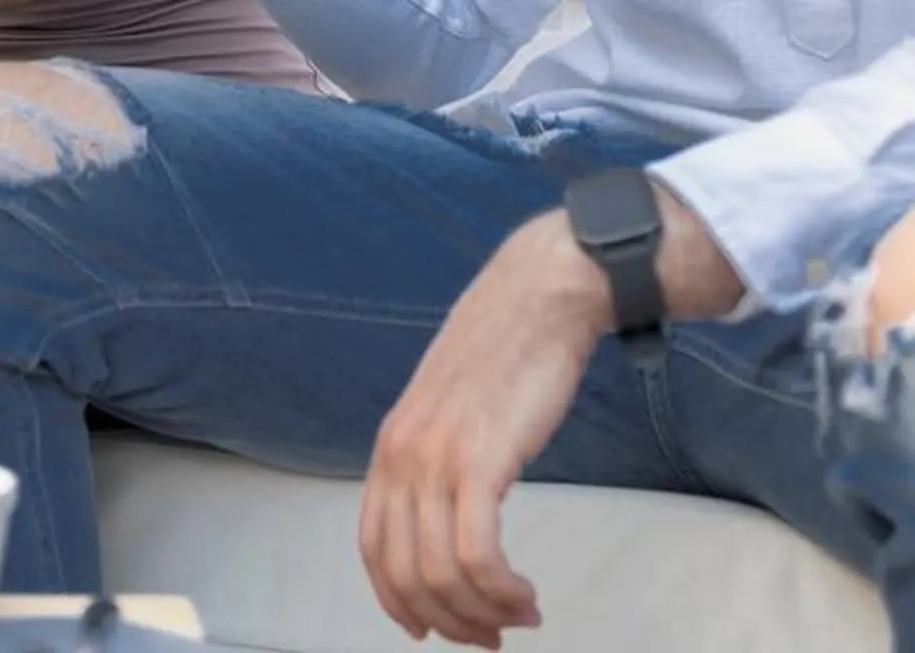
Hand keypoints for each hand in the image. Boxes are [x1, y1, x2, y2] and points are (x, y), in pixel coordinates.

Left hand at [357, 215, 607, 645]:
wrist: (541, 296)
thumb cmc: (507, 351)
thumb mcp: (451, 408)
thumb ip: (438, 457)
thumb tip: (448, 515)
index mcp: (390, 447)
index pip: (373, 551)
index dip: (398, 602)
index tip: (434, 630)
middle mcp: (401, 456)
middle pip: (404, 575)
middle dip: (449, 622)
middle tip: (492, 636)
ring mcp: (436, 458)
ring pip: (441, 575)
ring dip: (483, 612)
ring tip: (521, 615)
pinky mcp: (479, 461)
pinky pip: (477, 556)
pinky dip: (501, 591)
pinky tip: (527, 593)